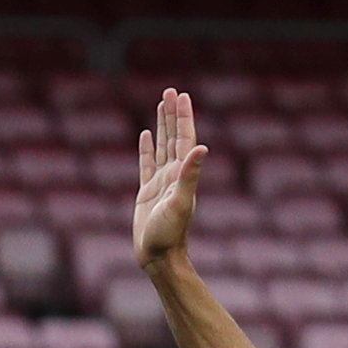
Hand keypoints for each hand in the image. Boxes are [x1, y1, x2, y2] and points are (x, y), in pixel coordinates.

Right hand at [134, 87, 206, 268]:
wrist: (159, 256)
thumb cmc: (170, 233)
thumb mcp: (181, 202)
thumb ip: (190, 174)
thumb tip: (202, 148)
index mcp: (182, 174)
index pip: (184, 138)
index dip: (183, 117)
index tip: (181, 95)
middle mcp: (173, 174)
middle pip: (173, 137)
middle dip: (172, 114)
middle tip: (171, 91)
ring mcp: (160, 182)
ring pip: (161, 146)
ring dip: (162, 125)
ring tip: (161, 104)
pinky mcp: (147, 192)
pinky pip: (146, 164)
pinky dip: (147, 148)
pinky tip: (146, 135)